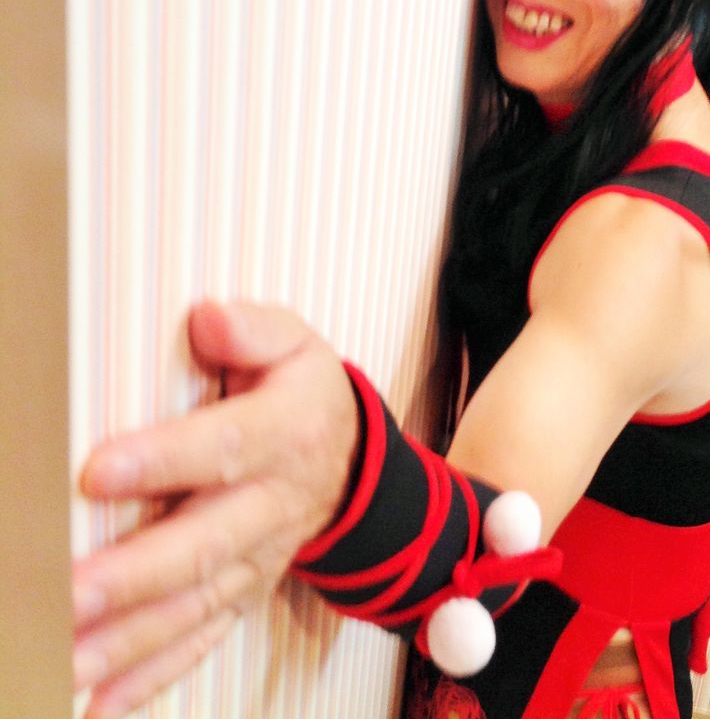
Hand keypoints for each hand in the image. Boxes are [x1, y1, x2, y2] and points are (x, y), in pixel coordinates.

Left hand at [72, 301, 358, 718]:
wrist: (351, 458)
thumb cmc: (303, 390)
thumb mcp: (295, 341)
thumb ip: (253, 329)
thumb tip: (208, 318)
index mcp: (286, 432)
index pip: (222, 447)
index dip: (163, 459)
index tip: (97, 471)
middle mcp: (273, 503)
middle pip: (205, 543)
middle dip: (136, 574)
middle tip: (71, 593)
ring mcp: (260, 557)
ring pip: (196, 603)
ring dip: (132, 639)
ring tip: (69, 660)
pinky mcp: (246, 591)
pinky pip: (203, 638)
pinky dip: (154, 676)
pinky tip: (101, 704)